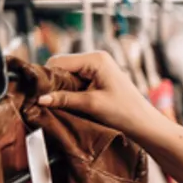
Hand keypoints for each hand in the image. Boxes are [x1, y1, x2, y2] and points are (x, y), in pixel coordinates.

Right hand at [37, 51, 162, 139]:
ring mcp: (97, 67)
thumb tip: (40, 98)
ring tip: (57, 103)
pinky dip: (69, 91)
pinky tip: (67, 102)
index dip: (46, 77)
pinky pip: (75, 81)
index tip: (37, 93)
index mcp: (96, 58)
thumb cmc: (125, 113)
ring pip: (66, 74)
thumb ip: (65, 99)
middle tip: (45, 100)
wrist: (146, 124)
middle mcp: (96, 58)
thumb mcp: (92, 105)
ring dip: (61, 88)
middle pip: (61, 66)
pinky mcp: (98, 77)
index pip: (58, 61)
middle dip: (53, 83)